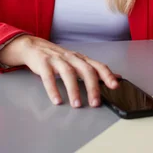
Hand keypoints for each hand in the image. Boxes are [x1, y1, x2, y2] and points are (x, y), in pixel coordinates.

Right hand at [0, 35, 119, 107]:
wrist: (34, 47)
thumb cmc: (58, 58)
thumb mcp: (78, 62)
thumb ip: (96, 70)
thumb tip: (118, 77)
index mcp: (81, 59)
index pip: (98, 65)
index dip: (108, 75)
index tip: (115, 86)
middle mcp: (72, 58)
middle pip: (85, 70)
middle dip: (92, 87)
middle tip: (95, 103)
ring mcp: (57, 60)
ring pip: (68, 73)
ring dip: (74, 90)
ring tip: (77, 105)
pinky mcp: (43, 64)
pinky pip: (48, 77)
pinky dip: (53, 89)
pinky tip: (57, 100)